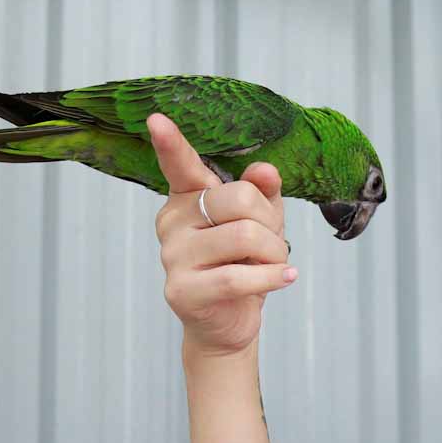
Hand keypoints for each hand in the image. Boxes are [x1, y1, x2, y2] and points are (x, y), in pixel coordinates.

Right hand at [151, 112, 295, 358]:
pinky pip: (237, 277)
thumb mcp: (262, 222)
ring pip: (244, 237)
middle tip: (272, 245)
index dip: (170, 143)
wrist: (229, 322)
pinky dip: (271, 278)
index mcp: (189, 197)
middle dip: (271, 224)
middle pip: (239, 200)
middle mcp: (172, 222)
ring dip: (274, 254)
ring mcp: (173, 257)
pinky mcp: (182, 291)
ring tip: (273, 265)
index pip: (181, 166)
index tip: (156, 120)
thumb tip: (265, 171)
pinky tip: (285, 279)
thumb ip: (263, 193)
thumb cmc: (244, 263)